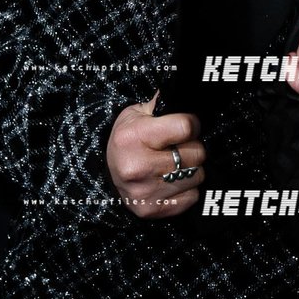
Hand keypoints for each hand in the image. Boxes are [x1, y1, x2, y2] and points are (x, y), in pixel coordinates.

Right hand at [107, 99, 203, 217]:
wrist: (102, 174)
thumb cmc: (126, 140)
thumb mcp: (136, 115)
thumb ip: (162, 104)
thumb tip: (185, 89)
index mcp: (134, 137)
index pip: (186, 127)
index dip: (192, 124)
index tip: (187, 126)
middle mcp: (138, 166)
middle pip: (196, 153)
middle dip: (192, 147)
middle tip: (178, 147)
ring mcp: (146, 191)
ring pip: (197, 176)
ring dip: (191, 170)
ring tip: (173, 165)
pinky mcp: (152, 209)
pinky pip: (192, 197)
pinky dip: (186, 189)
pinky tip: (170, 182)